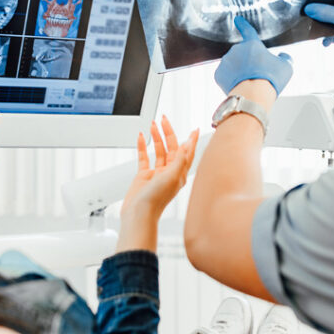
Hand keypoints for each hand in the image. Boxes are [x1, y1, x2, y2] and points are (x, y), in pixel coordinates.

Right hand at [118, 116, 198, 252]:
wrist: (139, 214)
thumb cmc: (156, 200)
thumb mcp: (171, 177)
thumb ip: (180, 160)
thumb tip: (187, 145)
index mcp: (179, 174)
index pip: (187, 152)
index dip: (191, 140)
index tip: (194, 129)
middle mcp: (169, 172)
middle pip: (172, 147)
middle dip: (168, 133)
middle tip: (164, 119)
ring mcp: (156, 174)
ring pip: (158, 151)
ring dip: (156, 137)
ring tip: (152, 125)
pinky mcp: (144, 176)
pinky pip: (144, 158)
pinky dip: (142, 147)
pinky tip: (141, 137)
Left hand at [214, 16, 293, 94]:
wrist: (253, 96)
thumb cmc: (270, 80)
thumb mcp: (286, 67)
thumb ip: (285, 58)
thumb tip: (283, 56)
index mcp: (252, 44)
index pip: (247, 30)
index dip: (243, 25)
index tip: (237, 20)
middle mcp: (236, 49)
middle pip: (243, 54)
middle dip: (248, 62)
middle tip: (257, 75)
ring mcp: (225, 62)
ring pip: (233, 65)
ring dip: (239, 71)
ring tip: (249, 83)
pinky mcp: (218, 74)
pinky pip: (225, 75)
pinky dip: (231, 80)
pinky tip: (240, 86)